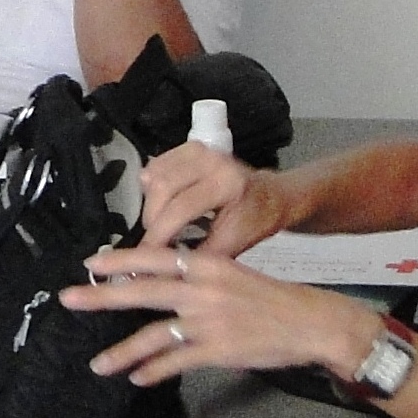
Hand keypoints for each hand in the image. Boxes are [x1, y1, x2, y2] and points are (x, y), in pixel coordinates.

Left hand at [60, 244, 380, 385]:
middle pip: (141, 291)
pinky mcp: (217, 349)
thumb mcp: (232, 274)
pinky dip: (153, 370)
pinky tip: (136, 377)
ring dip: (121, 352)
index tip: (89, 263)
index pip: (154, 257)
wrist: (309, 321)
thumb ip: (197, 277)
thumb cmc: (270, 299)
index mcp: (206, 264)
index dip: (119, 259)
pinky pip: (175, 362)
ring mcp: (208, 321)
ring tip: (98, 365)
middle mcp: (202, 288)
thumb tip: (159, 282)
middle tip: (69, 299)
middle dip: (101, 296)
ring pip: (153, 335)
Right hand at [136, 142, 289, 252]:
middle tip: (154, 240)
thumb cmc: (255, 220)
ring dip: (150, 204)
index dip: (159, 234)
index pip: (180, 208)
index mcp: (227, 184)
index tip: (147, 254)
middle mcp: (212, 161)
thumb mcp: (232, 246)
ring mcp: (200, 151)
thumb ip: (197, 257)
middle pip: (161, 187)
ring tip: (161, 223)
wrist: (270, 197)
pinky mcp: (189, 148)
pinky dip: (151, 189)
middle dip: (152, 220)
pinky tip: (163, 204)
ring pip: (153, 176)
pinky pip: (155, 166)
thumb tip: (163, 269)